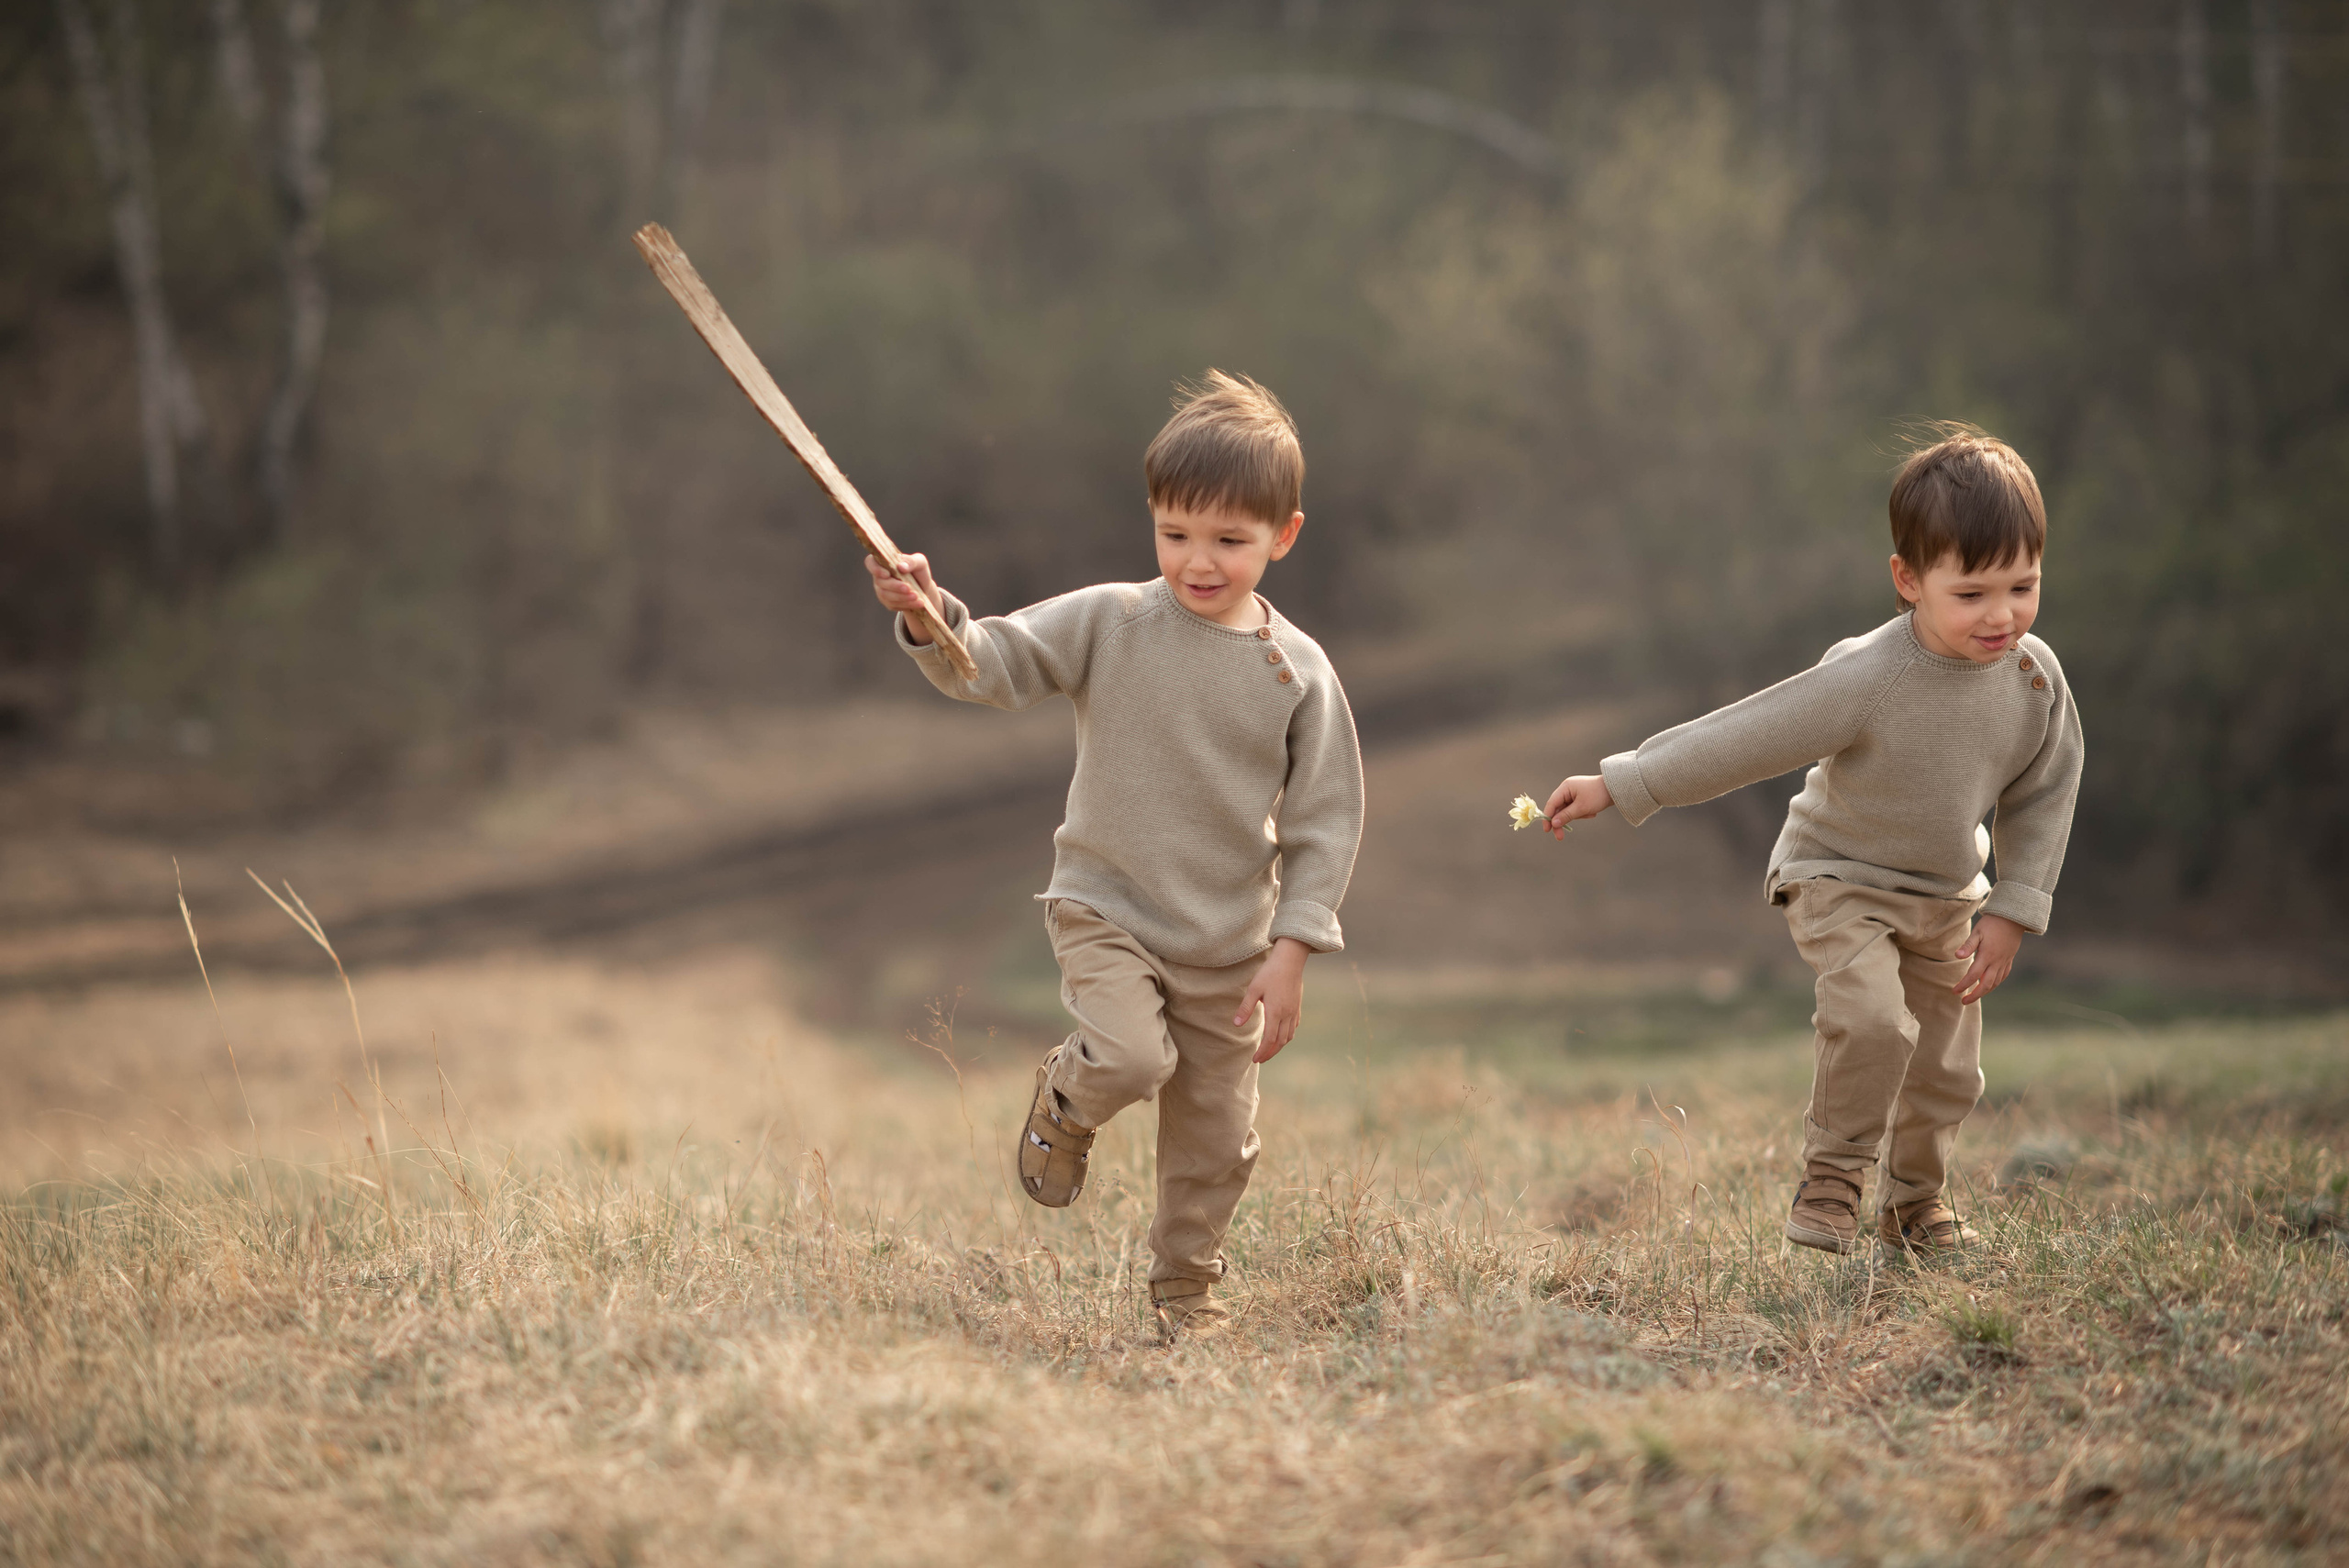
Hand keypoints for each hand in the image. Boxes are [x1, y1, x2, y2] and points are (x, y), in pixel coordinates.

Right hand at [865, 552, 940, 643]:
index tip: (887, 574)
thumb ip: (911, 561)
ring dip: (902, 596)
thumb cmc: (919, 571)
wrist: (925, 588)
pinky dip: (907, 603)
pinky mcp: (888, 602)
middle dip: (894, 586)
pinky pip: (893, 604)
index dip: (875, 568)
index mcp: (884, 562)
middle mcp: (880, 576)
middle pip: (880, 582)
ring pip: (886, 595)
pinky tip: (918, 602)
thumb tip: (901, 567)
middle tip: (908, 588)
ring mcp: (882, 590)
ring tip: (916, 596)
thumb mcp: (920, 562)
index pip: (870, 562)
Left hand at [1238, 938, 1309, 1063]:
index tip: (1255, 1059)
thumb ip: (1245, 1008)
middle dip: (1270, 1053)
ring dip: (1279, 1046)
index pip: (1270, 1040)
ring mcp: (1294, 1011)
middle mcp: (1287, 1014)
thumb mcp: (1254, 989)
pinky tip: (1281, 1035)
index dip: (1262, 1052)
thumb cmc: (1270, 972)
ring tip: (1269, 1050)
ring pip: (1288, 1036)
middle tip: (1260, 1059)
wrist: (1291, 960)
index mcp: (1275, 1012)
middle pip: (1280, 1042)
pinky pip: (1293, 1027)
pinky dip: (1287, 1036)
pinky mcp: (1297, 1006)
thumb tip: (1236, 1024)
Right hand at [1540, 774, 1612, 839]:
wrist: (1616, 788)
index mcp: (1565, 788)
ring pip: (1568, 811)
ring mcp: (1573, 793)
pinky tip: (1592, 812)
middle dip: (1562, 821)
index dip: (1548, 817)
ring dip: (1577, 816)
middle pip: (1558, 809)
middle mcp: (1567, 789)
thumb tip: (1554, 823)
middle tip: (1560, 837)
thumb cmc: (1598, 795)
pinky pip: (1575, 809)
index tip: (1547, 830)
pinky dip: (1582, 813)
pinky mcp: (1580, 797)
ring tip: (1590, 814)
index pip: (1552, 804)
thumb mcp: (1581, 807)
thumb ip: (1566, 816)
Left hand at [1954, 914, 2023, 1004]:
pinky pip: (2003, 976)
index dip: (1963, 985)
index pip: (1973, 976)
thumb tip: (1956, 956)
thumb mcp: (1977, 932)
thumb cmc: (1992, 923)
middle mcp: (1997, 962)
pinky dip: (1995, 983)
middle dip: (1975, 995)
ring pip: (1995, 982)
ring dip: (1985, 991)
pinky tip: (1989, 985)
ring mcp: (2004, 961)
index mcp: (1987, 956)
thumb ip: (1968, 946)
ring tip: (1974, 995)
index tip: (1954, 992)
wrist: (2013, 918)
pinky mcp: (2009, 959)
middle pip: (1986, 985)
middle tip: (1963, 1001)